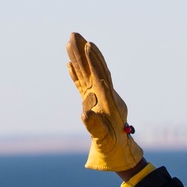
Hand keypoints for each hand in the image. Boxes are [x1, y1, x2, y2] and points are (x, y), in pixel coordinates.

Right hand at [65, 32, 143, 170]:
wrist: (118, 153)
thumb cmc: (111, 146)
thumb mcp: (102, 137)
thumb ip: (93, 125)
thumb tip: (85, 111)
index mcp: (109, 101)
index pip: (101, 76)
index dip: (95, 62)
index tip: (89, 45)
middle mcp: (105, 95)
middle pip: (93, 68)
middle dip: (84, 51)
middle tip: (74, 33)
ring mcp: (98, 97)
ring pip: (87, 73)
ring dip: (79, 57)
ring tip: (71, 40)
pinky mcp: (92, 102)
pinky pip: (82, 84)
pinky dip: (76, 74)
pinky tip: (69, 64)